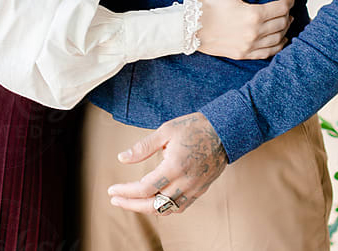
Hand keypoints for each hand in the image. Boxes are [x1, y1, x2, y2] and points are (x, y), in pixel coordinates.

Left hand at [108, 112, 226, 214]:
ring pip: (166, 210)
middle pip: (153, 205)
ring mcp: (194, 189)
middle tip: (115, 200)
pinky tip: (154, 202)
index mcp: (174, 167)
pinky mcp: (200, 190)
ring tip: (131, 202)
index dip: (126, 192)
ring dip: (146, 209)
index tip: (112, 190)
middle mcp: (184, 183)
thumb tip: (122, 158)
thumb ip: (143, 147)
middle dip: (131, 205)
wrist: (225, 130)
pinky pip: (179, 207)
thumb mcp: (166, 130)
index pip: (144, 188)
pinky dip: (164, 209)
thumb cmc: (195, 127)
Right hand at [198, 0, 292, 59]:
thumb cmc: (207, 5)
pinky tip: (281, 40)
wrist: (190, 28)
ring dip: (285, 29)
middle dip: (287, 14)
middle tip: (287, 8)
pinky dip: (278, 46)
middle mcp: (255, 32)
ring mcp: (250, 45)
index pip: (281, 8)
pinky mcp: (244, 54)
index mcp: (253, 14)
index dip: (288, 1)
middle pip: (282, 23)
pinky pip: (268, 53)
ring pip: (278, 38)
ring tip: (286, 21)